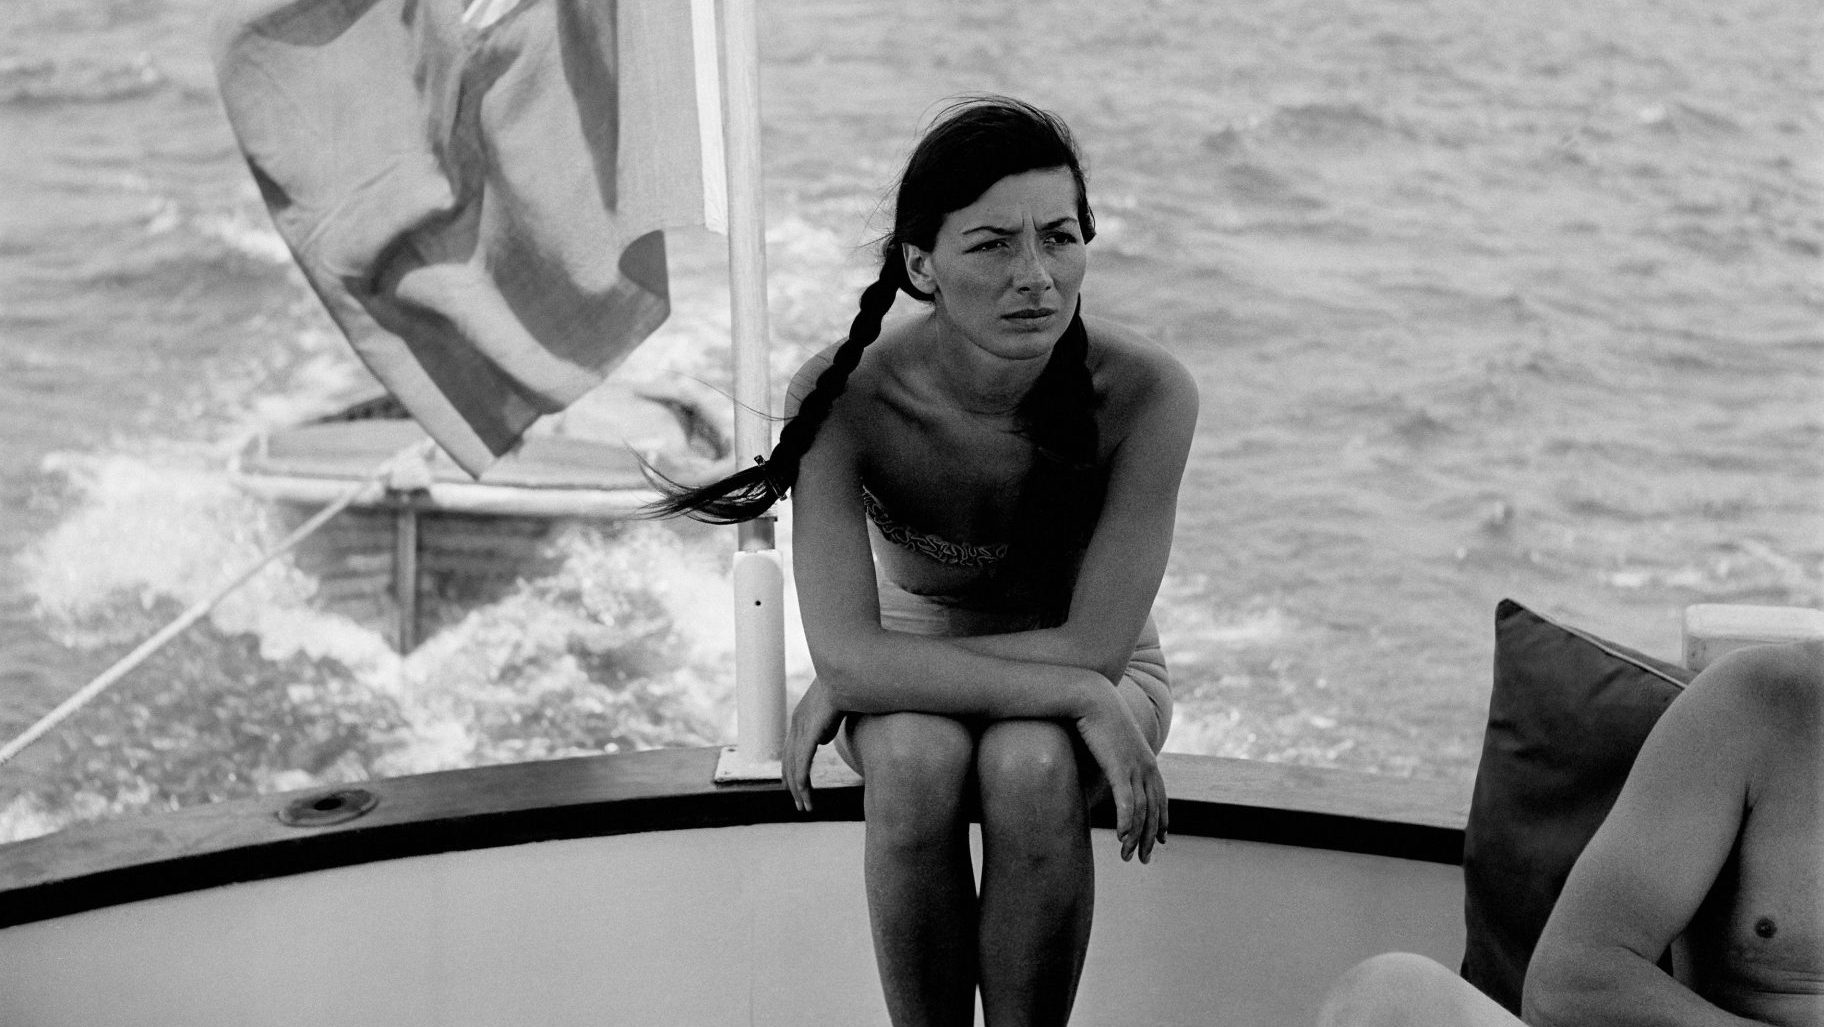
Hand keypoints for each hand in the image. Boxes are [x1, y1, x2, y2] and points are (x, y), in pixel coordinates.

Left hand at [783, 677, 843, 811]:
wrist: (852, 673)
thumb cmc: (851, 687)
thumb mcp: (837, 709)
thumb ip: (828, 725)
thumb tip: (822, 739)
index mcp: (801, 716)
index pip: (791, 749)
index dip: (792, 769)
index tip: (796, 787)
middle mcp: (796, 722)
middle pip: (788, 761)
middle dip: (793, 785)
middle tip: (800, 804)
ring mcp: (801, 727)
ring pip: (794, 767)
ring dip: (799, 791)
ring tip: (805, 808)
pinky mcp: (810, 732)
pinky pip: (802, 764)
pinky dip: (802, 783)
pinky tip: (806, 796)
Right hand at [1074, 686, 1168, 862]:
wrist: (1092, 697)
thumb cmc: (1097, 716)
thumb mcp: (1111, 741)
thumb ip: (1114, 757)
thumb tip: (1109, 767)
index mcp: (1147, 760)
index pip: (1160, 798)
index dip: (1162, 820)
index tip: (1162, 840)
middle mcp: (1146, 766)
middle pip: (1154, 810)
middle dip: (1151, 838)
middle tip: (1144, 859)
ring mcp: (1134, 768)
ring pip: (1141, 812)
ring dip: (1135, 837)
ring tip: (1128, 856)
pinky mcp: (1119, 768)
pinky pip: (1127, 802)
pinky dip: (1126, 823)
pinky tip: (1121, 837)